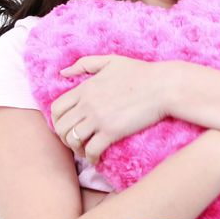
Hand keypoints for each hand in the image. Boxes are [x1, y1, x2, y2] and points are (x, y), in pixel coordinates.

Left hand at [51, 56, 175, 163]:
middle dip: (64, 137)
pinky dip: (91, 157)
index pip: (56, 108)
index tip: (66, 126)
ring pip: (73, 140)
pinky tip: (97, 157)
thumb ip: (84, 64)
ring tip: (85, 150)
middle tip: (75, 141)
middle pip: (60, 127)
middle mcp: (87, 104)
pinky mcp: (112, 132)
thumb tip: (63, 72)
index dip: (56, 121)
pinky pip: (92, 150)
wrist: (163, 86)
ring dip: (76, 149)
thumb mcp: (110, 61)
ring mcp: (99, 119)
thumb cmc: (140, 73)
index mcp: (85, 88)